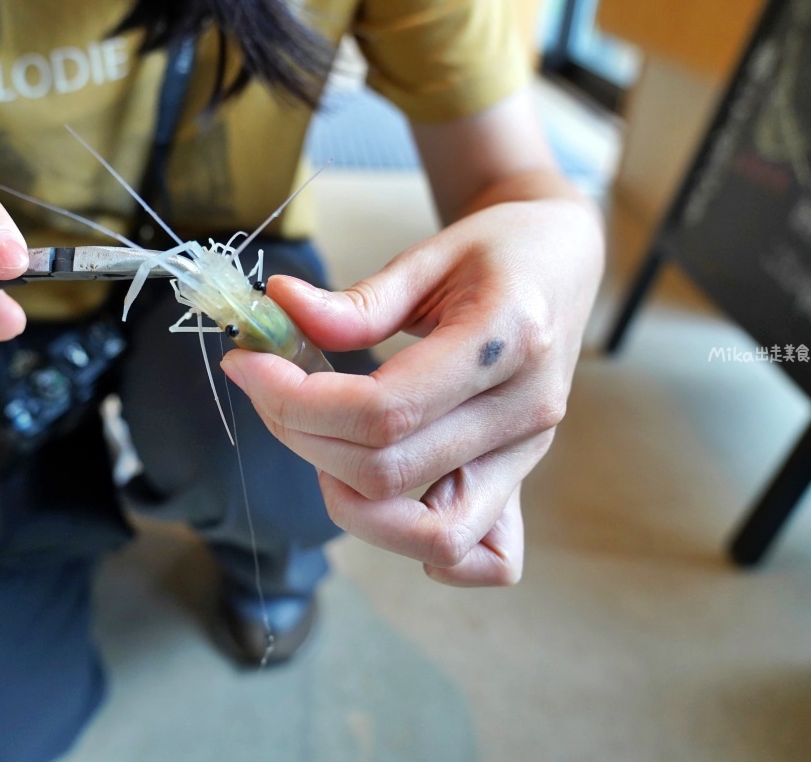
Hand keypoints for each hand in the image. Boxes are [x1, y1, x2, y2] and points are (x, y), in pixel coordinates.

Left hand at [221, 198, 602, 585]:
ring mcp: (527, 455)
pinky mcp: (520, 478)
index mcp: (506, 341)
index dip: (296, 400)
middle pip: (389, 473)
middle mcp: (524, 412)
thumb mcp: (428, 255)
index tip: (248, 365)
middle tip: (268, 392)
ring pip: (435, 535)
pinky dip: (432, 553)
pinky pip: (490, 557)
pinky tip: (386, 506)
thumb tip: (277, 307)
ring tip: (320, 445)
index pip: (382, 411)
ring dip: (354, 506)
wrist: (562, 261)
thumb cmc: (497, 252)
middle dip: (303, 438)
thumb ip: (355, 302)